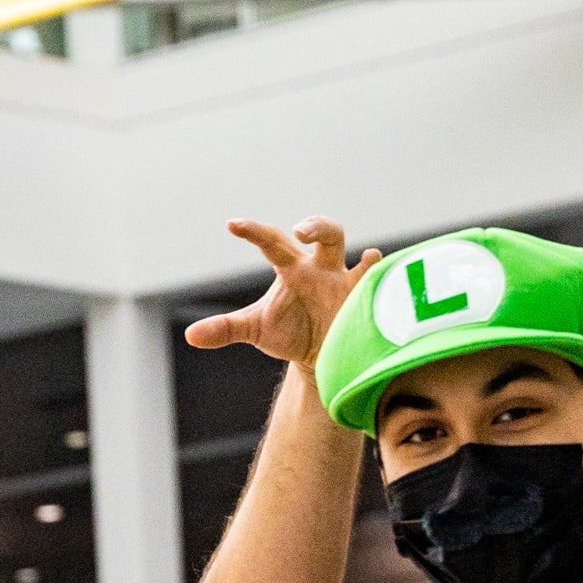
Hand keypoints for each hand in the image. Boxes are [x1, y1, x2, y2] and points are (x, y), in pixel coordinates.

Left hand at [184, 218, 377, 365]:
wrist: (320, 357)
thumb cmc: (288, 333)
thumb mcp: (255, 330)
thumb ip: (225, 328)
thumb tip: (191, 336)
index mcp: (293, 269)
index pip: (273, 243)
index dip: (254, 232)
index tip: (231, 225)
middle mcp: (323, 268)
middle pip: (327, 234)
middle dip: (318, 226)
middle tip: (301, 232)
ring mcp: (349, 284)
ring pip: (360, 259)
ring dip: (366, 259)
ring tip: (368, 257)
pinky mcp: (368, 304)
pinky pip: (382, 291)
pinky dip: (388, 288)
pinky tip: (391, 287)